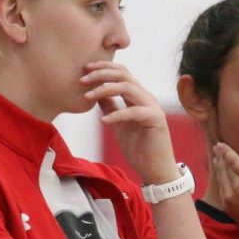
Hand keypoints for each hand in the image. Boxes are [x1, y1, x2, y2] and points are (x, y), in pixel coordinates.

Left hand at [82, 62, 178, 183]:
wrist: (155, 170)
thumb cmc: (139, 149)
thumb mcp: (118, 124)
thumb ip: (110, 108)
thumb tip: (95, 94)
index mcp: (138, 97)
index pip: (121, 73)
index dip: (104, 68)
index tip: (85, 70)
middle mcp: (146, 98)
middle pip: (124, 75)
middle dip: (101, 73)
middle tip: (82, 79)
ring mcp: (152, 107)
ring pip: (128, 87)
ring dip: (104, 89)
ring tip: (87, 96)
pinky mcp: (155, 120)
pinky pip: (133, 111)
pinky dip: (116, 114)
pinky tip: (103, 121)